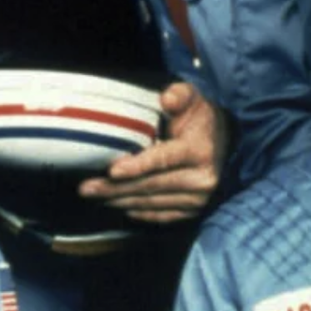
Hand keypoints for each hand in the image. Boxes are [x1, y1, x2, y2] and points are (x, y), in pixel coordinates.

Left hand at [78, 81, 227, 225]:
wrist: (223, 140)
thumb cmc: (199, 117)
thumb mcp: (191, 98)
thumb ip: (179, 95)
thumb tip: (166, 99)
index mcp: (200, 151)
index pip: (164, 159)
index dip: (137, 166)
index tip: (112, 171)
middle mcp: (203, 179)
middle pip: (152, 185)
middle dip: (117, 188)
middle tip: (87, 188)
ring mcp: (199, 198)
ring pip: (153, 202)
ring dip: (122, 201)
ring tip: (95, 196)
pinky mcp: (194, 210)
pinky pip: (162, 215)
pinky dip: (139, 212)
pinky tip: (119, 206)